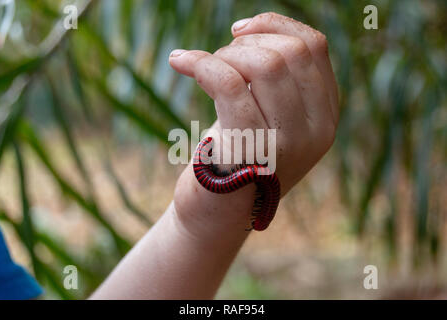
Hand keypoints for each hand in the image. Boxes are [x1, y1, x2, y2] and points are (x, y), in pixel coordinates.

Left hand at [169, 12, 338, 236]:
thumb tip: (252, 29)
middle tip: (218, 59)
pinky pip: (228, 85)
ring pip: (264, 65)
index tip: (239, 31)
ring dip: (223, 56)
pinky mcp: (250, 153)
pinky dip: (200, 64)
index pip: (314, 47)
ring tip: (202, 69)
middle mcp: (317, 131)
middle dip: (245, 44)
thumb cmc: (239, 157)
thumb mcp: (271, 117)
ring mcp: (288, 145)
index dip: (274, 26)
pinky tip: (179, 60)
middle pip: (289, 53)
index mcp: (326, 116)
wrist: (218, 213)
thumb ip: (279, 80)